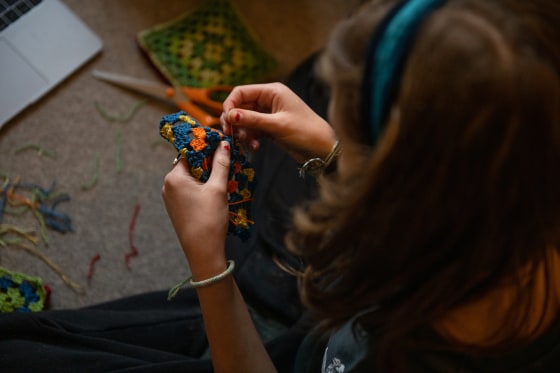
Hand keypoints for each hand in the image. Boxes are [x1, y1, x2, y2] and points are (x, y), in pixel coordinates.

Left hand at [161, 141, 230, 277]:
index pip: (190, 152)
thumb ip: (221, 164)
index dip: (207, 147)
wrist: (203, 252)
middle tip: (227, 161)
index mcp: (174, 177)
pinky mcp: (176, 208)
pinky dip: (202, 186)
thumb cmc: (209, 219)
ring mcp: (170, 197)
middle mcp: (168, 185)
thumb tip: (224, 144)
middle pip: (190, 164)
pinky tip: (215, 191)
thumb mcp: (218, 188)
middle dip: (208, 162)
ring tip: (224, 177)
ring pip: (191, 177)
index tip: (222, 144)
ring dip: (207, 175)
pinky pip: (189, 189)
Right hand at [221, 82, 335, 162]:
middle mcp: (269, 100)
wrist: (323, 149)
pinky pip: (252, 130)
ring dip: (242, 132)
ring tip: (246, 144)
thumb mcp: (277, 125)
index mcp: (272, 91)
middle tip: (231, 135)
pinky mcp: (270, 127)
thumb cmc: (305, 132)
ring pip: (245, 120)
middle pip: (240, 106)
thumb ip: (252, 120)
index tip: (226, 121)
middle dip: (234, 121)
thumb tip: (229, 115)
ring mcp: (269, 114)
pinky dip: (250, 138)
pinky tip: (254, 147)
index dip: (230, 105)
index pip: (241, 92)